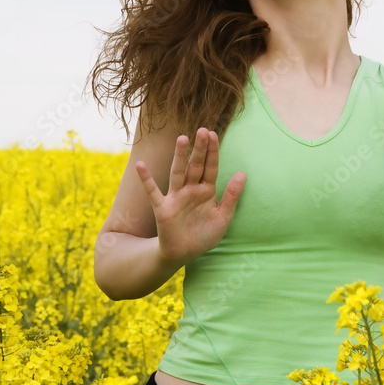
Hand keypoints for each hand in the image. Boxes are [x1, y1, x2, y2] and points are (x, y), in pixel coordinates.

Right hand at [135, 128, 246, 264]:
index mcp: (207, 190)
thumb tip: (243, 173)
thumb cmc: (204, 235)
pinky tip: (140, 165)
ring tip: (183, 138)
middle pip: (196, 165)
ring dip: (179, 156)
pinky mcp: (163, 208)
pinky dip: (146, 179)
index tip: (214, 134)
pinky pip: (153, 192)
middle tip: (203, 130)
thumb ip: (232, 196)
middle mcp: (191, 189)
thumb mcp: (223, 217)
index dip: (213, 152)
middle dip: (200, 149)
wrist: (184, 254)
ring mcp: (176, 197)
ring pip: (178, 173)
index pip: (211, 167)